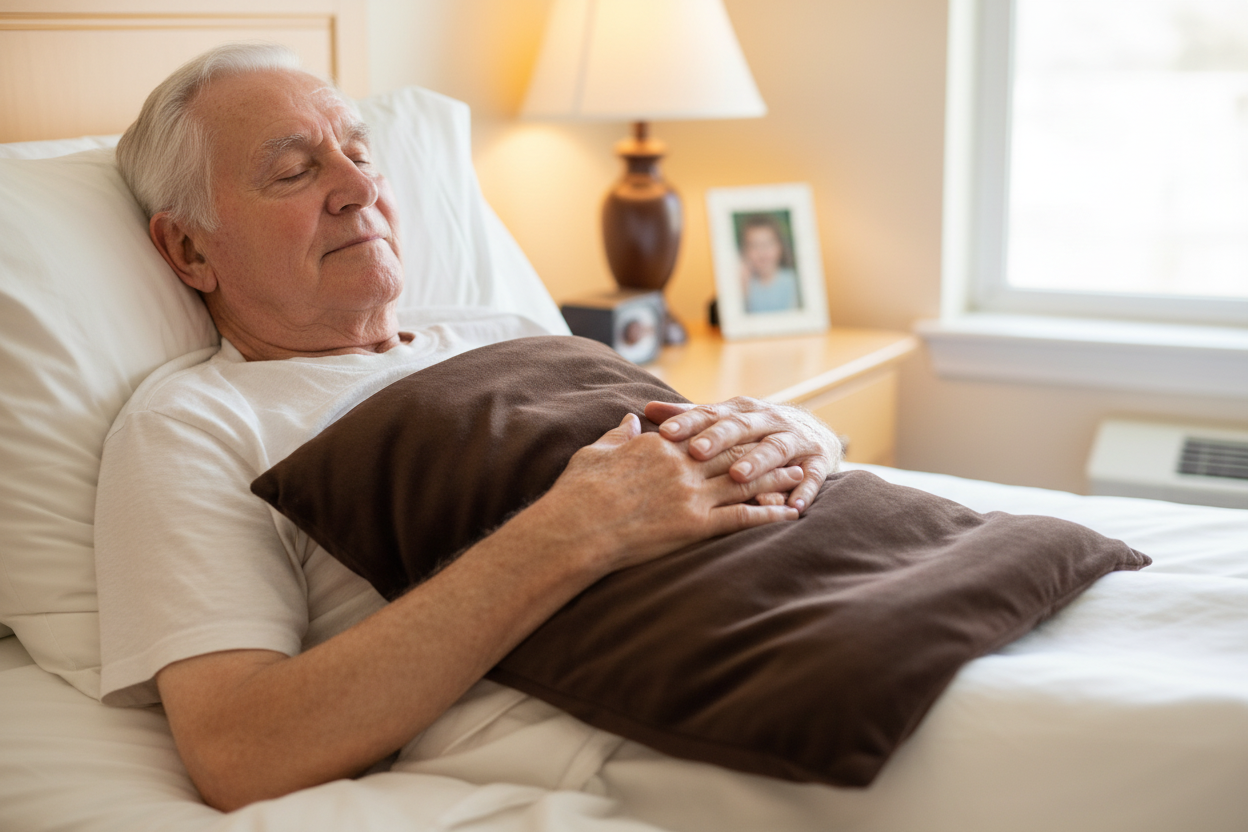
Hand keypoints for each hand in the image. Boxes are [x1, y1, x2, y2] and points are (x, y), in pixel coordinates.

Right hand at [534, 413, 803, 574]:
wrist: (575, 527)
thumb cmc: (578, 492)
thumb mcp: (596, 452)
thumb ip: (618, 435)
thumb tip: (630, 419)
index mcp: (660, 445)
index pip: (701, 434)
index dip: (729, 432)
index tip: (747, 430)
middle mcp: (682, 464)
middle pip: (732, 453)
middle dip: (763, 449)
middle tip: (789, 446)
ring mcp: (691, 494)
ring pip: (744, 481)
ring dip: (775, 478)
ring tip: (799, 474)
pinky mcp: (695, 524)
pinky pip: (741, 518)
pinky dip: (769, 515)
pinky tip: (788, 514)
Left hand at [644, 398, 841, 513]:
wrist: (813, 434)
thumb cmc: (755, 433)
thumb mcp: (725, 422)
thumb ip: (689, 418)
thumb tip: (646, 409)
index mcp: (741, 411)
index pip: (710, 415)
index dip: (688, 423)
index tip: (664, 433)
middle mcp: (769, 421)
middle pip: (741, 427)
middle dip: (719, 439)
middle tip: (696, 452)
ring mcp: (795, 440)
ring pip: (776, 449)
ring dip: (758, 462)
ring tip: (739, 476)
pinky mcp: (819, 463)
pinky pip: (813, 477)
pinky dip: (804, 490)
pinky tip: (792, 506)